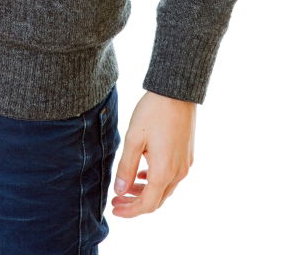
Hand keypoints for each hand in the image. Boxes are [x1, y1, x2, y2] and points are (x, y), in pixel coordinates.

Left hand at [111, 90, 195, 217]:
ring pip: (165, 189)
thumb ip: (126, 167)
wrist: (177, 91)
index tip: (114, 209)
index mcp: (164, 171)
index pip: (147, 204)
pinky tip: (144, 172)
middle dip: (135, 202)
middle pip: (157, 200)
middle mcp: (178, 173)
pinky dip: (156, 180)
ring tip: (127, 186)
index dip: (130, 211)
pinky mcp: (188, 155)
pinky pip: (172, 177)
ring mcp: (185, 164)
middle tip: (117, 199)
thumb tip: (119, 191)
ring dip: (145, 191)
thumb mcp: (133, 138)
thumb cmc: (153, 112)